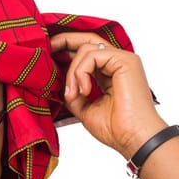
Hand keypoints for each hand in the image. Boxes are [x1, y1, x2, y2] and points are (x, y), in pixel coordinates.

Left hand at [51, 32, 167, 158]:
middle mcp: (117, 62)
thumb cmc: (115, 128)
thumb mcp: (84, 108)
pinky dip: (81, 73)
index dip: (65, 48)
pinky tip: (84, 91)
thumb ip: (73, 93)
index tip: (46, 52)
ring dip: (72, 72)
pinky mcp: (125, 61)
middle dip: (63, 41)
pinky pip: (92, 55)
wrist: (133, 138)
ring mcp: (122, 59)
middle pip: (87, 40)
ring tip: (74, 94)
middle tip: (46, 48)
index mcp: (108, 73)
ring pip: (85, 49)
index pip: (85, 52)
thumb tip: (62, 86)